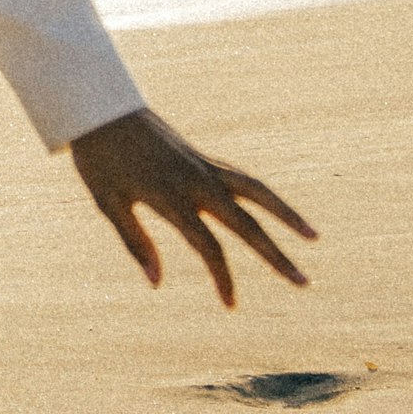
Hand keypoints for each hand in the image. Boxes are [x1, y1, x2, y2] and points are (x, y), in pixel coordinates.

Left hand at [69, 107, 315, 309]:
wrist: (102, 108)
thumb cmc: (98, 159)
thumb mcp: (108, 203)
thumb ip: (135, 243)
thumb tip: (158, 284)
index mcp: (171, 196)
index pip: (209, 246)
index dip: (223, 278)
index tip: (231, 305)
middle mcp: (197, 181)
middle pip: (247, 224)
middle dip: (276, 256)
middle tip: (304, 283)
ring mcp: (205, 166)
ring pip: (258, 192)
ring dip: (287, 215)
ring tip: (314, 237)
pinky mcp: (205, 158)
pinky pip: (244, 178)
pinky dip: (265, 196)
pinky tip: (277, 212)